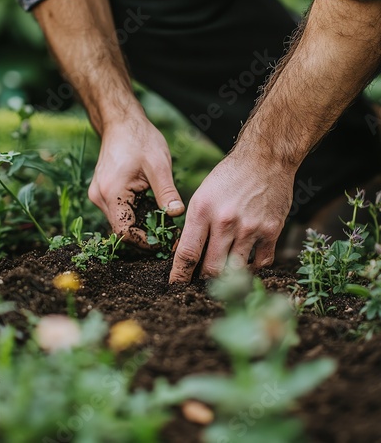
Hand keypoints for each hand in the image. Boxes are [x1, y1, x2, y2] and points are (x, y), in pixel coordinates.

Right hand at [88, 111, 184, 246]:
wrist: (121, 122)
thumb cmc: (139, 139)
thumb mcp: (158, 165)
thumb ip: (167, 192)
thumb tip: (177, 214)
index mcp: (111, 193)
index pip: (124, 232)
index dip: (145, 242)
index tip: (165, 242)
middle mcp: (100, 197)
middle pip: (122, 230)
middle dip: (145, 236)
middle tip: (168, 236)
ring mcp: (99, 195)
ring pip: (120, 222)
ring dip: (140, 226)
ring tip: (163, 224)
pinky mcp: (103, 192)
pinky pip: (119, 212)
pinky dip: (135, 215)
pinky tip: (151, 211)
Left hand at [169, 146, 294, 282]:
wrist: (265, 159)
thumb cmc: (229, 177)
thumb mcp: (203, 195)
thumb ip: (195, 225)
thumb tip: (188, 256)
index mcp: (202, 211)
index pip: (187, 254)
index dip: (179, 276)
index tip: (175, 287)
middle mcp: (225, 222)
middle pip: (211, 269)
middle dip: (204, 281)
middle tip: (201, 283)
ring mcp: (250, 228)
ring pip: (236, 271)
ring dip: (228, 277)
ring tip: (224, 275)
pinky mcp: (271, 231)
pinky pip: (261, 264)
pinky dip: (252, 269)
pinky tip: (246, 263)